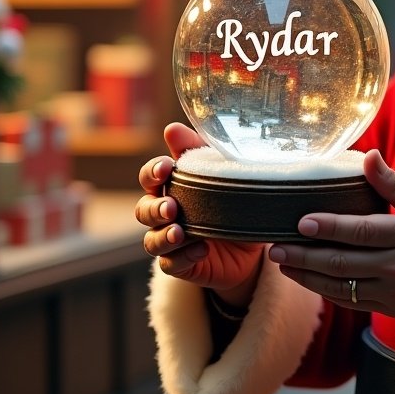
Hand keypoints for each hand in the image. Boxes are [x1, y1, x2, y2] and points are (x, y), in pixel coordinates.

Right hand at [135, 122, 262, 303]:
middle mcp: (165, 215)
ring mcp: (171, 242)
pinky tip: (201, 250)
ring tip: (179, 232)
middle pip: (143, 210)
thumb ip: (198, 150)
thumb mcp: (222, 172)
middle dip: (155, 208)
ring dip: (163, 236)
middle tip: (171, 207)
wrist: (251, 245)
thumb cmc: (232, 201)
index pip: (149, 178)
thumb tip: (172, 128)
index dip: (152, 172)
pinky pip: (171, 264)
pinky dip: (183, 257)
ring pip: (151, 241)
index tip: (166, 168)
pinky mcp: (182, 265)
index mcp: (171, 188)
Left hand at [266, 150, 394, 326]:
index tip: (300, 223)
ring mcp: (394, 291)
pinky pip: (352, 301)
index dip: (327, 228)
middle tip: (274, 249)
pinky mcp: (392, 308)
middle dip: (303, 257)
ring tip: (283, 267)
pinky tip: (311, 283)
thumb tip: (369, 156)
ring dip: (308, 278)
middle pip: (341, 262)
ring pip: (341, 286)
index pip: (360, 231)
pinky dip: (328, 292)